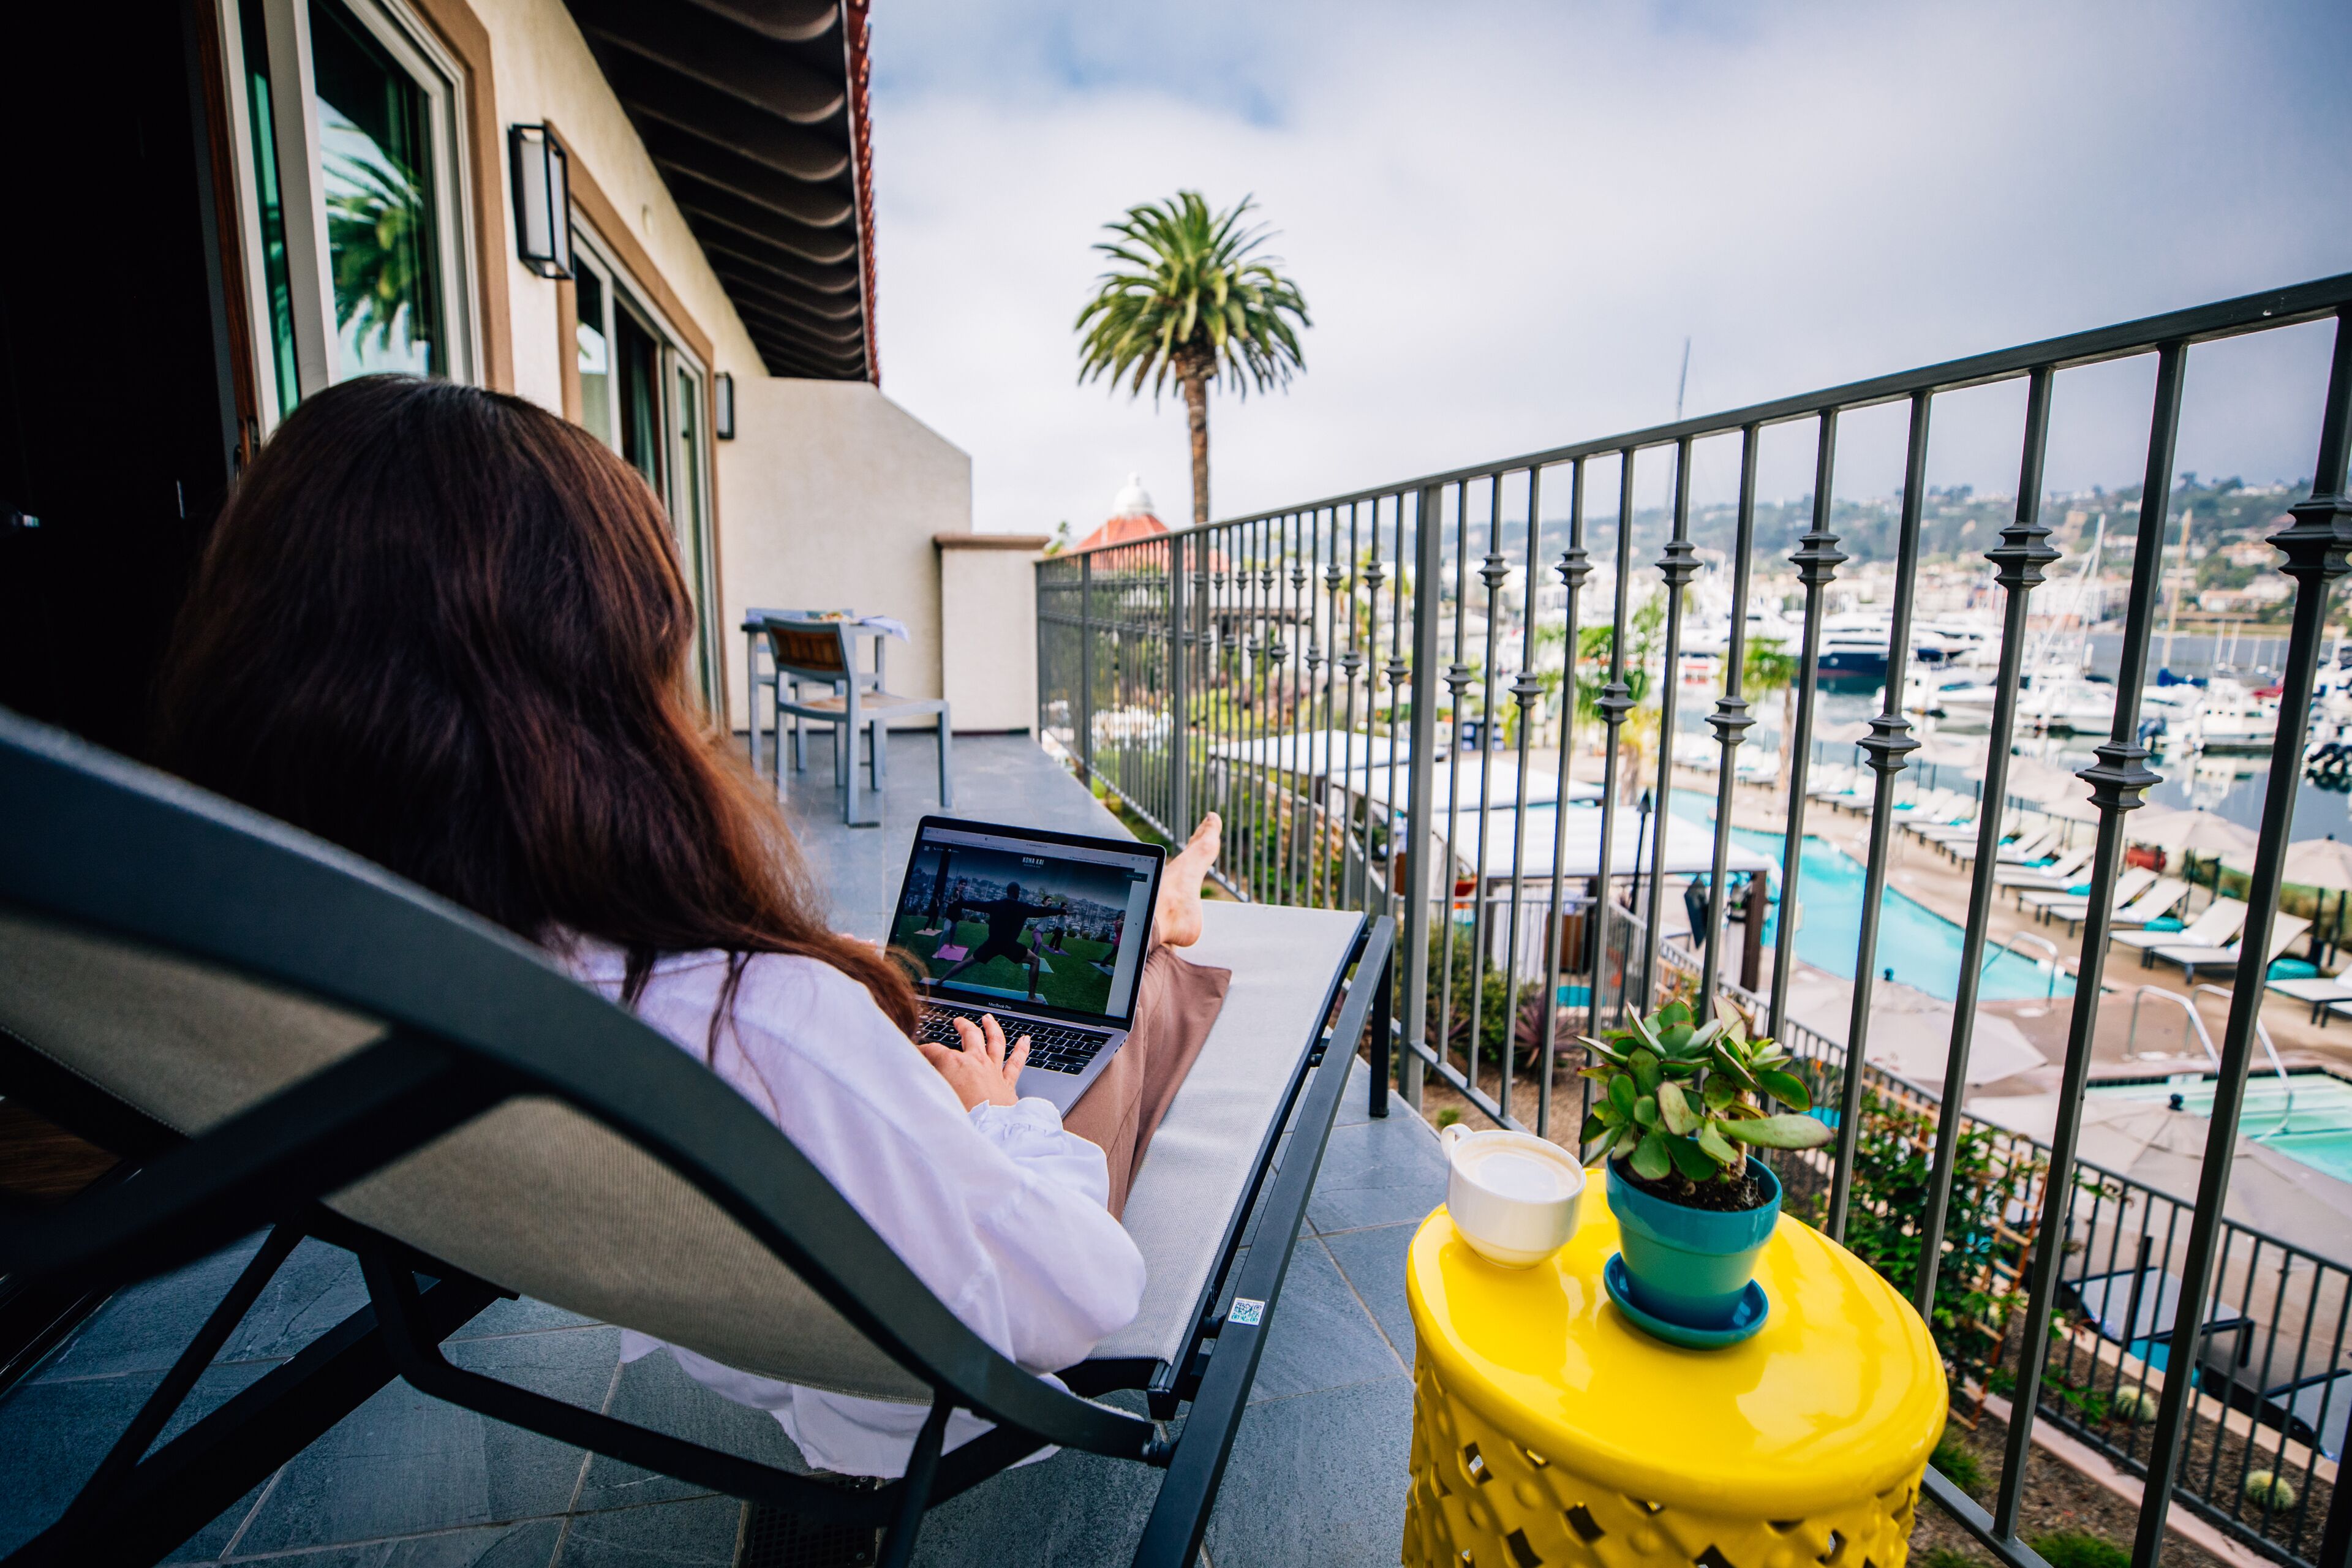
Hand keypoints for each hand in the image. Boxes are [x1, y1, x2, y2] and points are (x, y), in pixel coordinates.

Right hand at [916, 1014, 1031, 1110]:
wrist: (988, 1132)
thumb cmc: (961, 1118)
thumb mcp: (933, 1099)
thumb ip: (925, 1086)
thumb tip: (916, 1081)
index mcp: (954, 1064)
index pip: (934, 1050)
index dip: (923, 1050)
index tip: (917, 1052)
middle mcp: (976, 1062)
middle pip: (970, 1035)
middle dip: (963, 1026)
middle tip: (959, 1022)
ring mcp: (994, 1070)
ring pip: (995, 1041)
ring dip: (992, 1028)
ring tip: (989, 1019)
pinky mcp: (1007, 1084)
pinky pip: (1016, 1062)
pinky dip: (1021, 1049)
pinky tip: (1025, 1040)